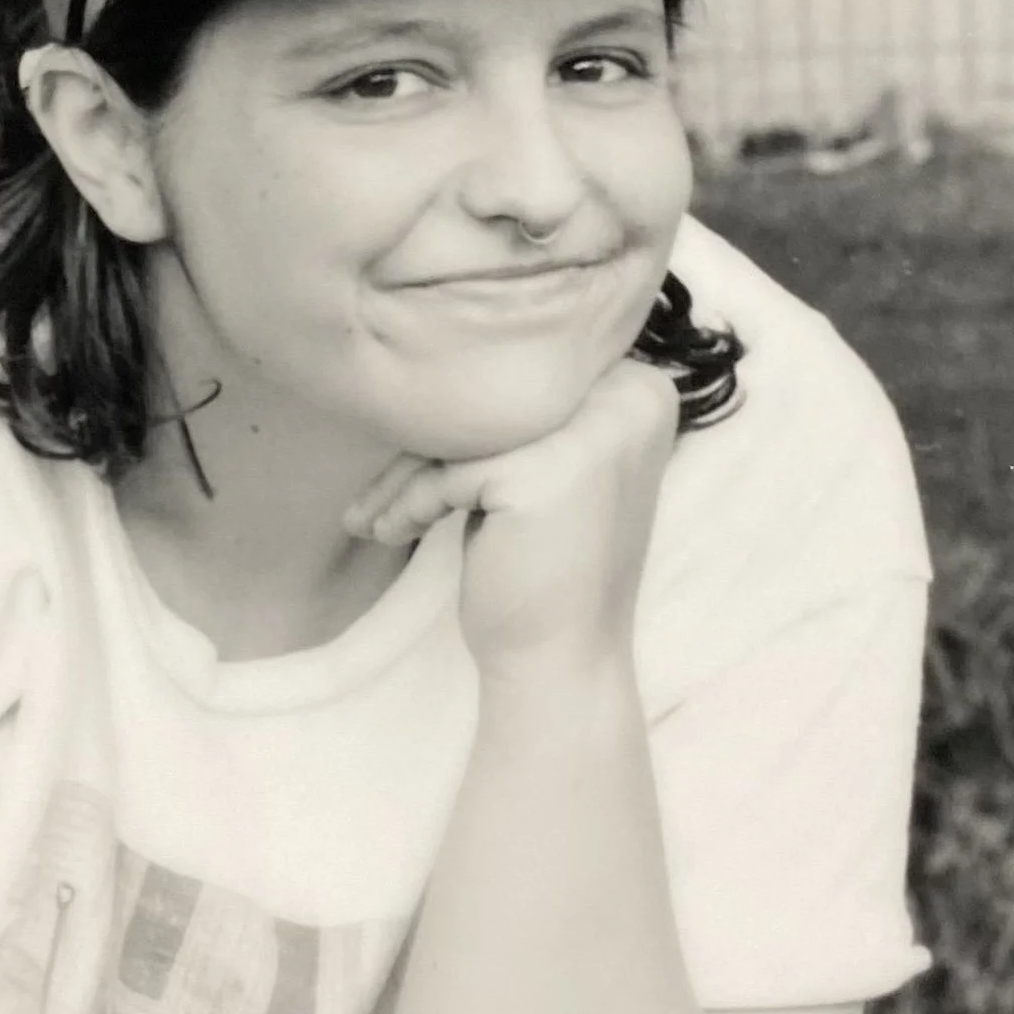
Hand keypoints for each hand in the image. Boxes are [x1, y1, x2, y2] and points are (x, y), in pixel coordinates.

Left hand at [343, 358, 679, 682]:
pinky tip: (387, 531)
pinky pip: (444, 473)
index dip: (457, 413)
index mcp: (642, 389)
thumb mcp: (551, 467)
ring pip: (460, 433)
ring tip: (372, 513)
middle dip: (420, 445)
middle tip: (371, 490)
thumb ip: (524, 410)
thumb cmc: (549, 566)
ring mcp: (587, 435)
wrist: (564, 660)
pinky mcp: (536, 474)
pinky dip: (408, 504)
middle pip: (489, 401)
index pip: (522, 379)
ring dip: (402, 477)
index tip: (411, 451)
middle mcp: (628, 400)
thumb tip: (434, 353)